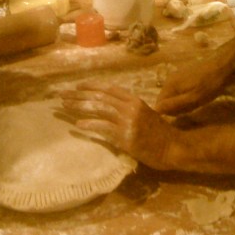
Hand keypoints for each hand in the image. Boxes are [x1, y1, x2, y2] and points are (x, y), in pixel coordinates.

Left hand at [61, 82, 178, 169]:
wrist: (172, 147)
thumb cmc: (159, 133)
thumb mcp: (145, 114)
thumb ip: (128, 108)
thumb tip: (108, 107)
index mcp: (134, 100)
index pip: (108, 89)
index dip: (91, 86)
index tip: (77, 87)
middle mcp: (130, 107)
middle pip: (99, 97)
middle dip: (78, 95)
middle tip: (62, 95)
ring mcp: (127, 121)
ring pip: (99, 109)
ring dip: (79, 106)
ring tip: (64, 106)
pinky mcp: (125, 136)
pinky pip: (103, 128)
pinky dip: (90, 125)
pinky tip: (78, 125)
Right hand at [155, 42, 234, 115]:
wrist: (225, 64)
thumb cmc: (210, 84)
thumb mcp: (193, 98)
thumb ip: (174, 105)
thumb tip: (156, 110)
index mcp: (169, 86)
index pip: (158, 105)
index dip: (167, 113)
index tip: (179, 117)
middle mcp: (169, 80)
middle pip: (165, 101)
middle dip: (174, 109)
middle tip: (189, 111)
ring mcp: (177, 77)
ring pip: (173, 96)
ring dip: (181, 103)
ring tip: (194, 105)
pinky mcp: (186, 75)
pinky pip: (180, 91)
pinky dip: (186, 97)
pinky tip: (197, 97)